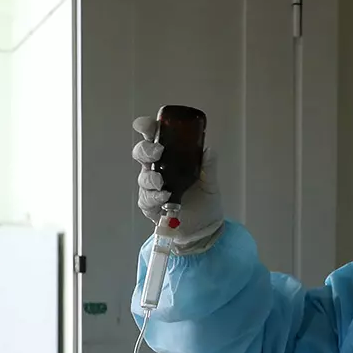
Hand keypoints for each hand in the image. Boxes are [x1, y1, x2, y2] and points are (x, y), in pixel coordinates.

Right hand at [132, 116, 224, 253]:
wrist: (204, 227)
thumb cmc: (204, 199)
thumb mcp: (210, 181)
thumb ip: (208, 166)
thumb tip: (209, 150)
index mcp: (170, 157)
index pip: (154, 137)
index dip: (147, 128)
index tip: (143, 125)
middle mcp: (158, 169)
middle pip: (142, 153)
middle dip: (145, 150)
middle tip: (157, 152)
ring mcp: (153, 187)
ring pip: (143, 177)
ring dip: (150, 178)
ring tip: (162, 183)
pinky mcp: (151, 205)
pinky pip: (146, 199)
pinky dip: (154, 197)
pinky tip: (164, 197)